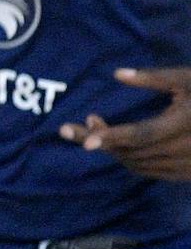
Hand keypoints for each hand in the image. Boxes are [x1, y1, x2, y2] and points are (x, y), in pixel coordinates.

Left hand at [59, 67, 190, 180]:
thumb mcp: (187, 79)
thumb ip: (154, 78)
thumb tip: (117, 74)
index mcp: (183, 124)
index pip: (139, 135)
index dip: (111, 138)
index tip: (84, 142)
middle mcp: (183, 150)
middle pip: (131, 152)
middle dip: (99, 141)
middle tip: (69, 129)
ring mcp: (186, 166)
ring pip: (137, 164)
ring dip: (111, 149)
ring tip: (93, 127)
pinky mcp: (186, 174)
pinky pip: (148, 170)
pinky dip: (128, 158)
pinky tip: (115, 143)